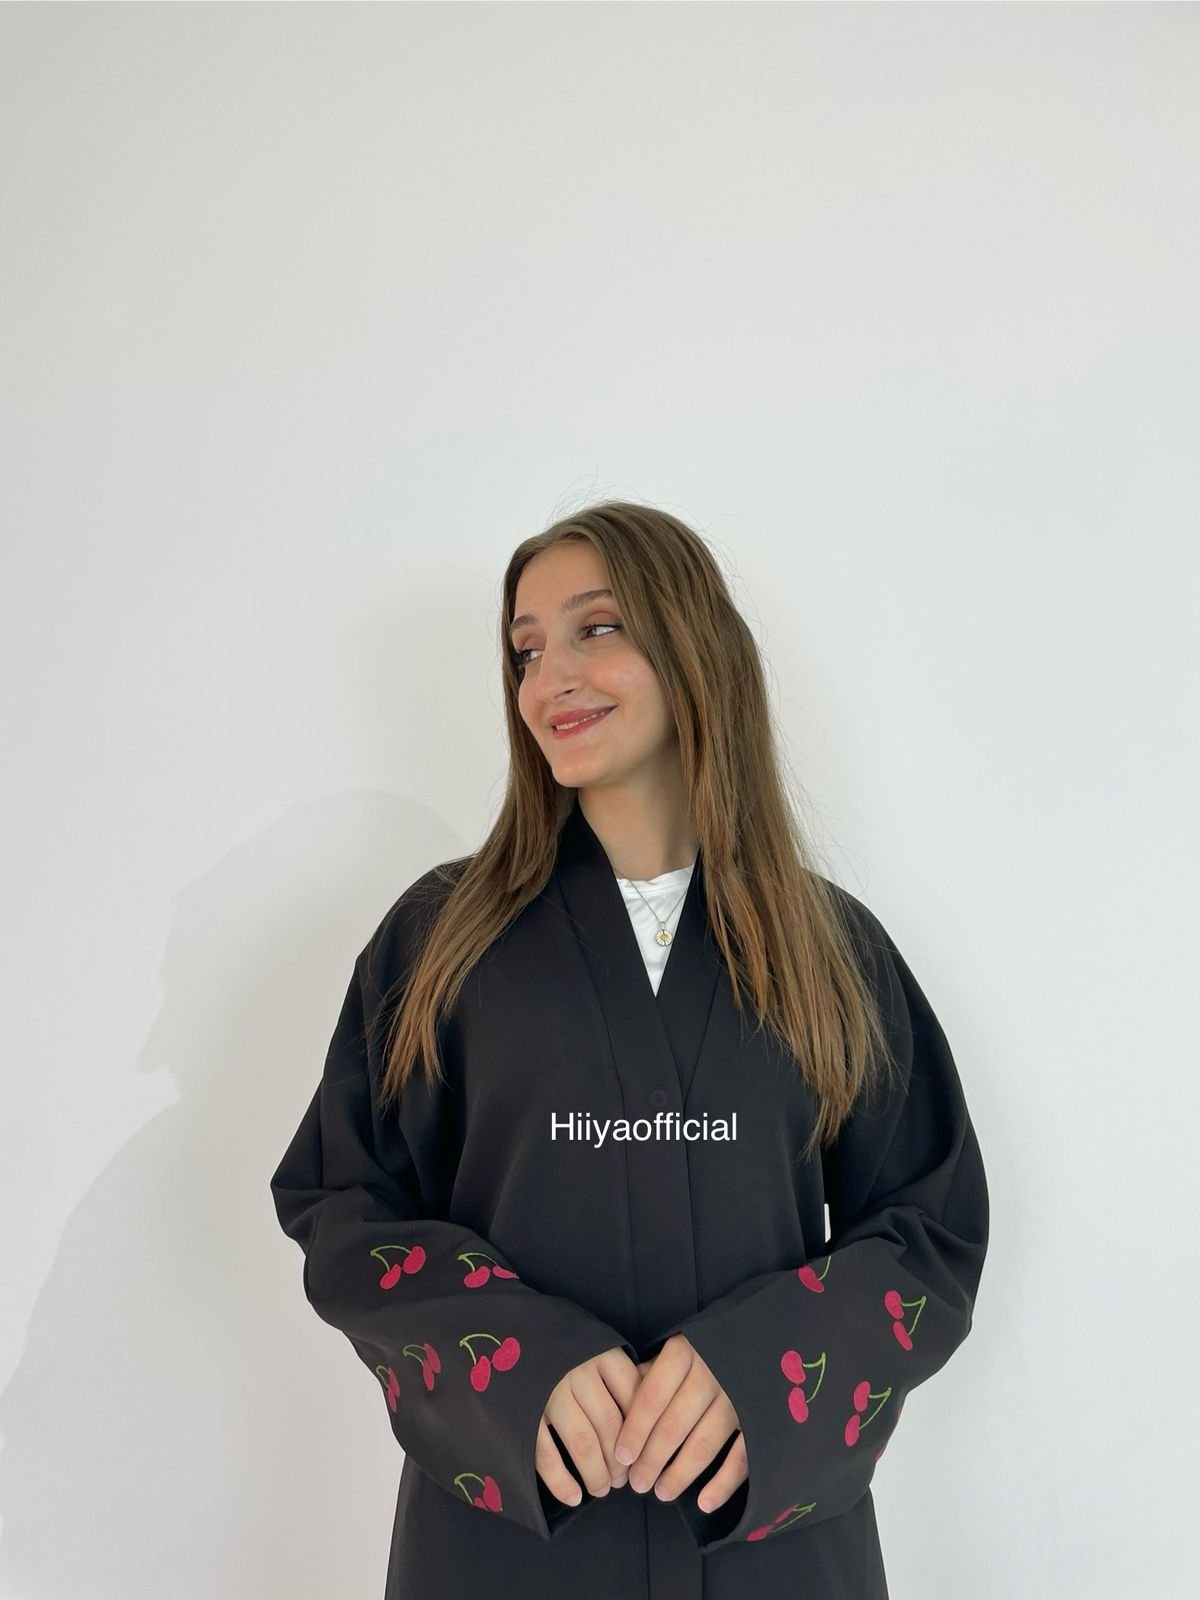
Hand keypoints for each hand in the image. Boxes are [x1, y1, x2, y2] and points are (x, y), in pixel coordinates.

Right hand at [536, 1345, 641, 1507]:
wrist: (505, 1337)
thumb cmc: (561, 1349)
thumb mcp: (594, 1347)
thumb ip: (620, 1374)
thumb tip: (653, 1414)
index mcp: (601, 1353)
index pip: (634, 1398)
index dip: (642, 1433)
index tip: (644, 1455)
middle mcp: (577, 1370)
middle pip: (610, 1426)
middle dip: (620, 1461)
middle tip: (623, 1480)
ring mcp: (549, 1392)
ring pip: (583, 1443)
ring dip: (596, 1474)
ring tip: (602, 1488)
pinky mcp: (523, 1413)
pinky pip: (546, 1456)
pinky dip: (562, 1483)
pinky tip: (574, 1496)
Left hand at [613, 1334, 746, 1512]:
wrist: (761, 1338)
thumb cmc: (704, 1348)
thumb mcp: (674, 1348)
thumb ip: (649, 1374)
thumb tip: (621, 1410)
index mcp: (684, 1351)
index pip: (652, 1396)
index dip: (635, 1430)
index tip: (621, 1456)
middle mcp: (712, 1372)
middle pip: (674, 1424)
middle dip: (652, 1459)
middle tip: (637, 1484)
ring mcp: (739, 1395)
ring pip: (704, 1443)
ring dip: (680, 1474)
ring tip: (661, 1492)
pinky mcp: (763, 1417)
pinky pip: (742, 1457)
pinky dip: (723, 1483)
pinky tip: (703, 1503)